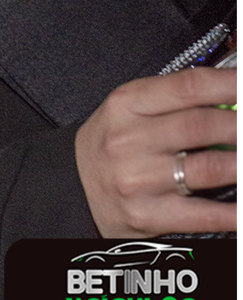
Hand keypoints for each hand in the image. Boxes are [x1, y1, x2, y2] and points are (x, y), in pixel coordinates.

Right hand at [75, 67, 235, 237]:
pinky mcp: (148, 215)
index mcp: (126, 104)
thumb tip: (227, 96)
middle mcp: (129, 140)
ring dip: (241, 163)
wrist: (74, 187)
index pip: (187, 86)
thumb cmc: (108, 145)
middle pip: (200, 126)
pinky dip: (233, 212)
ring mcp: (139, 179)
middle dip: (241, 124)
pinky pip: (202, 214)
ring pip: (206, 167)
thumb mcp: (129, 109)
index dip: (228, 84)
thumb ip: (174, 100)